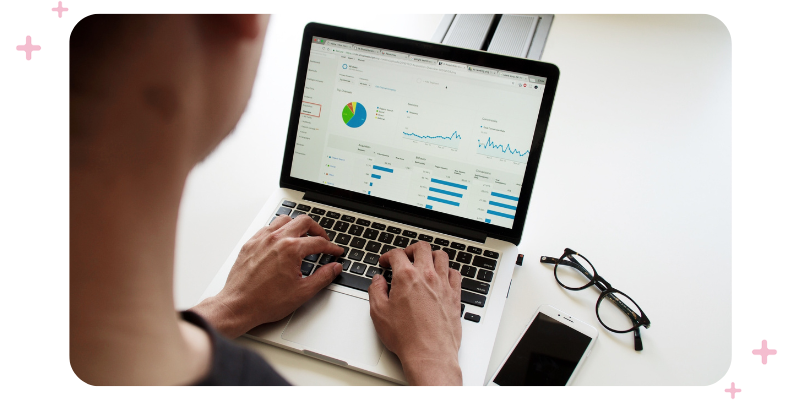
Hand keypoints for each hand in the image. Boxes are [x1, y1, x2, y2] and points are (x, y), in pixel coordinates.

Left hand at [191, 215, 342, 337]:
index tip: (336, 252)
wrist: (239, 306)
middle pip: (304, 222)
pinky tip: (281, 241)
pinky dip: (278, 231)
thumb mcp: (302, 292)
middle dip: (318, 230)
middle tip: (323, 240)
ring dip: (297, 226)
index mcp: (291, 249)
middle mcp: (276, 239)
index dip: (331, 247)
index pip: (318, 242)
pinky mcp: (250, 244)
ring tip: (303, 236)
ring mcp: (261, 239)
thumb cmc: (265, 302)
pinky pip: (267, 228)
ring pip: (284, 220)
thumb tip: (334, 268)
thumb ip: (323, 277)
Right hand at [368, 241, 462, 384]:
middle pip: (422, 248)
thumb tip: (378, 281)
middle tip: (405, 257)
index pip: (397, 254)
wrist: (429, 354)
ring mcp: (443, 284)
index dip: (388, 256)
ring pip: (441, 256)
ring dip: (431, 255)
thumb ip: (376, 291)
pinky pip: (455, 273)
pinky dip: (448, 271)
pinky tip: (442, 277)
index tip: (385, 262)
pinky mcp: (455, 295)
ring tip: (424, 262)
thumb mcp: (379, 313)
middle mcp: (427, 276)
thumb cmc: (406, 337)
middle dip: (410, 249)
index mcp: (406, 277)